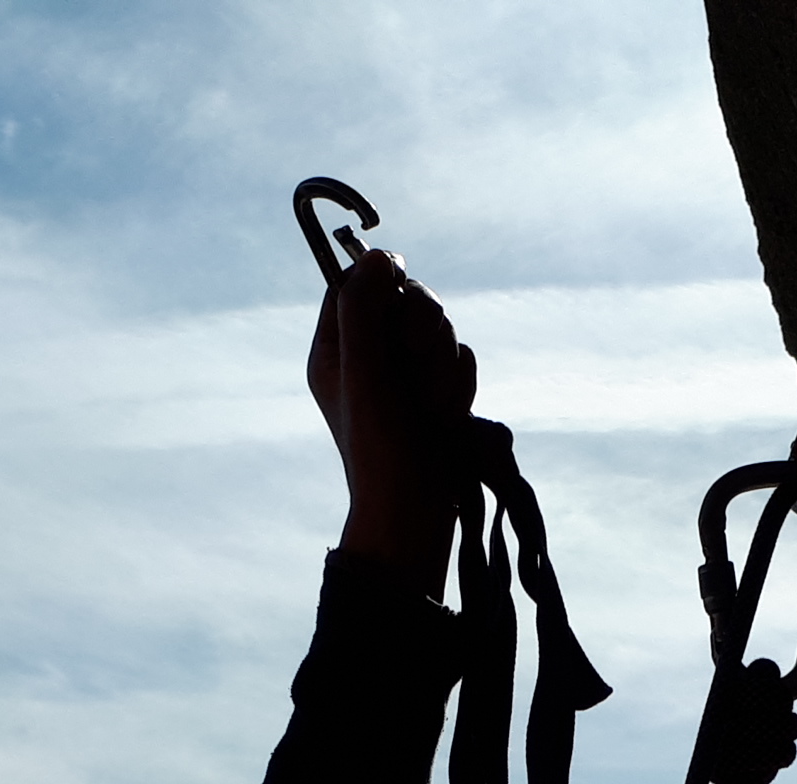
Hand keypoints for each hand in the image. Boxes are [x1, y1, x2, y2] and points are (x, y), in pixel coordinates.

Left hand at [307, 247, 476, 591]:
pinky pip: (461, 361)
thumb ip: (364, 311)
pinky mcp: (437, 393)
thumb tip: (378, 255)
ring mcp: (406, 376)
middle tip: (414, 365)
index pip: (356, 284)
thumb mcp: (363, 374)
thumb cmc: (380, 449)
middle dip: (421, 328)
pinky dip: (457, 386)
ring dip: (441, 365)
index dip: (382, 282)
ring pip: (440, 329)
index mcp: (336, 349)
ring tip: (430, 408)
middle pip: (406, 298)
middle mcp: (369, 358)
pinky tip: (446, 419)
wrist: (416, 514)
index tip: (398, 290)